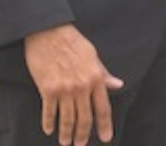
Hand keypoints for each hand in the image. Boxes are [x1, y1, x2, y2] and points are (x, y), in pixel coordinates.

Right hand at [22, 23, 124, 144]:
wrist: (48, 31)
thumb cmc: (72, 41)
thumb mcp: (93, 55)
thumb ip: (104, 73)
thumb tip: (117, 85)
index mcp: (96, 78)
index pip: (103, 108)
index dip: (105, 126)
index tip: (106, 137)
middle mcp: (82, 87)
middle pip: (85, 118)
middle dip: (83, 135)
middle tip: (81, 144)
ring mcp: (65, 89)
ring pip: (68, 119)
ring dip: (66, 133)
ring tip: (66, 142)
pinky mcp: (48, 89)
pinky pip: (49, 111)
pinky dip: (49, 123)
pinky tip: (49, 130)